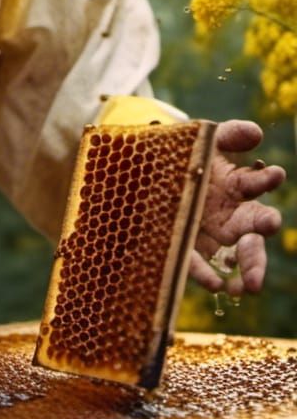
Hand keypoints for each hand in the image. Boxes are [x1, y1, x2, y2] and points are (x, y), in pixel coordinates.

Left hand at [189, 120, 284, 295]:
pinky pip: (199, 265)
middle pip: (256, 228)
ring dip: (248, 269)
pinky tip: (216, 286)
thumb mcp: (203, 142)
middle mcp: (232, 215)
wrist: (145, 173)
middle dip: (265, 228)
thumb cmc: (183, 157)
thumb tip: (256, 132)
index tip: (273, 173)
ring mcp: (212, 235)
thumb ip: (229, 136)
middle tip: (270, 226)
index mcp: (238, 187)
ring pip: (237, 256)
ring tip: (250, 286)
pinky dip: (208, 274)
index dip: (267, 179)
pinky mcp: (188, 249)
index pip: (259, 185)